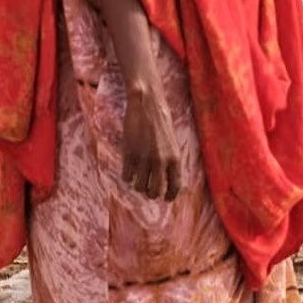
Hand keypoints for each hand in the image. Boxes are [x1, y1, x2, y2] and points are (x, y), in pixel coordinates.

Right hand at [120, 84, 183, 200]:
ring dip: (138, 185)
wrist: (147, 104)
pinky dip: (127, 177)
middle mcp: (160, 161)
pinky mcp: (129, 154)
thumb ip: (170, 162)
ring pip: (139, 187)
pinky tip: (128, 170)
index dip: (169, 196)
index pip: (175, 187)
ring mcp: (144, 159)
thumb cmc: (160, 122)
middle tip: (147, 188)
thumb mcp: (172, 143)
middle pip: (155, 191)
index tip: (165, 198)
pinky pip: (126, 177)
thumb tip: (165, 183)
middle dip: (151, 193)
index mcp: (174, 159)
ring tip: (137, 177)